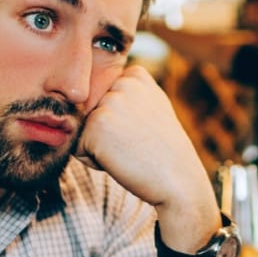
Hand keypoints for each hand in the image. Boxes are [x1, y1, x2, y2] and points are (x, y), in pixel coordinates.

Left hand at [78, 64, 219, 250]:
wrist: (179, 180)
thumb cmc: (164, 152)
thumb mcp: (152, 108)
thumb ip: (128, 95)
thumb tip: (92, 91)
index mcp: (135, 75)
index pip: (103, 98)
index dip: (119, 121)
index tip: (143, 130)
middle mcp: (122, 83)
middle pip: (91, 113)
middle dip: (107, 134)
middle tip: (136, 144)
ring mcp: (109, 102)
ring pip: (84, 130)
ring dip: (100, 147)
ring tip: (130, 151)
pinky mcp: (96, 124)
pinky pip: (78, 148)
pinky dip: (94, 161)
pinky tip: (121, 160)